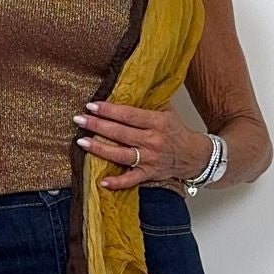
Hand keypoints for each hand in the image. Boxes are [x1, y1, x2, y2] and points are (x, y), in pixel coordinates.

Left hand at [73, 99, 212, 190]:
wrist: (194, 156)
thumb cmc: (177, 132)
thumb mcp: (166, 112)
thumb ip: (147, 104)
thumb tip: (124, 90)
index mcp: (157, 122)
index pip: (128, 115)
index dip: (108, 110)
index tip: (92, 106)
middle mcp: (153, 141)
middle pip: (120, 133)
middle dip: (97, 125)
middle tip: (79, 119)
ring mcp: (150, 159)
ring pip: (121, 154)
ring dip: (99, 149)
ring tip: (81, 142)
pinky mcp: (149, 174)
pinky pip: (131, 180)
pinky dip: (117, 182)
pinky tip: (102, 181)